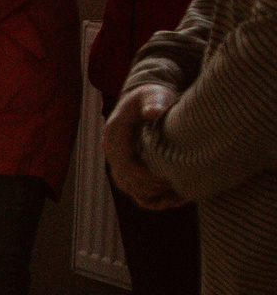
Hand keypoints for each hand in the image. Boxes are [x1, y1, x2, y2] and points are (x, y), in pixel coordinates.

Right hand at [103, 84, 182, 208]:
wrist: (150, 99)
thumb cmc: (152, 97)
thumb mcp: (153, 95)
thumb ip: (153, 103)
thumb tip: (152, 112)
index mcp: (114, 136)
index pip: (125, 166)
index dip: (146, 177)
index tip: (170, 177)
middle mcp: (114, 153)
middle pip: (127, 182)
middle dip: (152, 189)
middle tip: (179, 185)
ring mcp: (122, 163)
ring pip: (132, 190)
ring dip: (154, 197)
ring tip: (179, 193)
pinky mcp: (132, 169)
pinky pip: (139, 192)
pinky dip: (155, 199)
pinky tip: (175, 198)